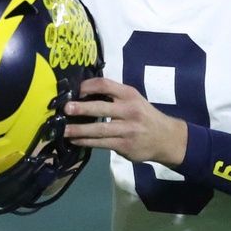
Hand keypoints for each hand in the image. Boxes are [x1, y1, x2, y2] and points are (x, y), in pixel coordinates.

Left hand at [62, 77, 187, 166]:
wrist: (166, 138)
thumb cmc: (145, 116)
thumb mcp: (135, 100)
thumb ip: (114, 96)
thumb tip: (84, 94)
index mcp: (129, 95)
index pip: (105, 85)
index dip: (88, 86)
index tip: (75, 90)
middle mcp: (129, 110)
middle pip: (101, 107)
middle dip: (81, 108)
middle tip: (65, 109)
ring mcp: (127, 130)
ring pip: (99, 130)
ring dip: (79, 130)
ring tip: (64, 130)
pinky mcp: (124, 146)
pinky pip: (101, 143)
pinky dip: (86, 142)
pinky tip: (75, 140)